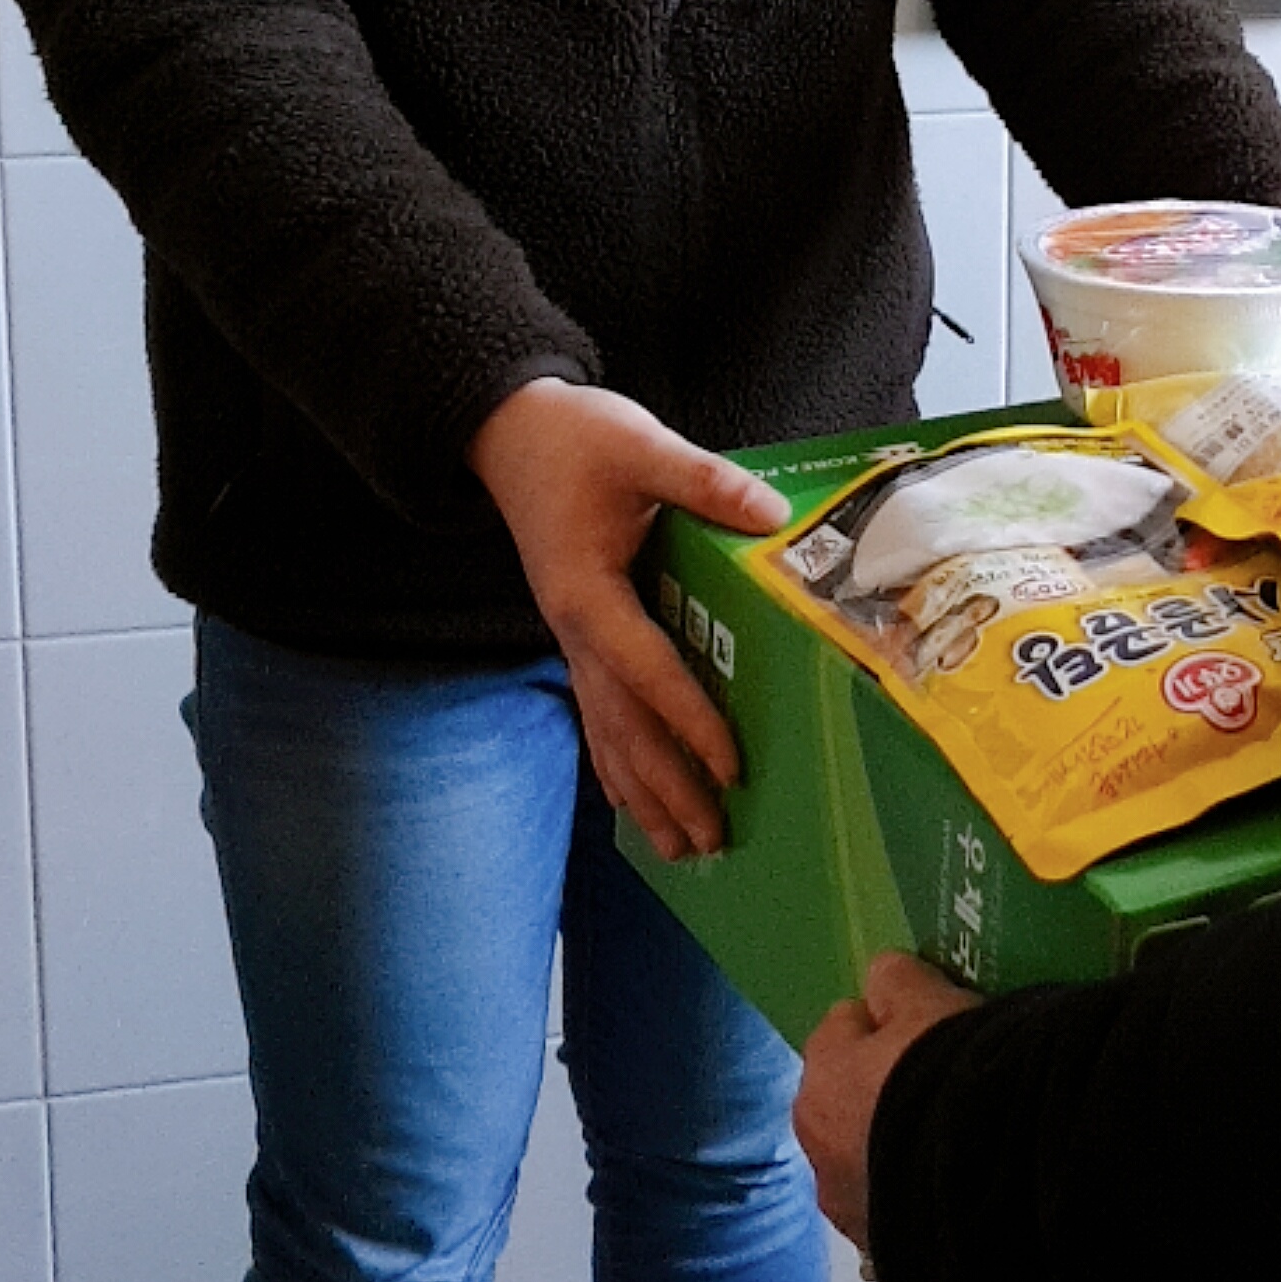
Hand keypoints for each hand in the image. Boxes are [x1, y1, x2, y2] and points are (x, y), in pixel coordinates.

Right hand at [467, 377, 789, 861]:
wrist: (510, 433)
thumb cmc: (575, 439)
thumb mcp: (641, 446)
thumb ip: (704, 481)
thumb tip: (770, 513)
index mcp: (588, 594)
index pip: (647, 670)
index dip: (689, 719)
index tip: (730, 764)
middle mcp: (574, 631)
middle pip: (622, 725)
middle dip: (667, 786)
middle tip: (712, 838)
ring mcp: (570, 638)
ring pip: (606, 730)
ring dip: (642, 791)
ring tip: (680, 848)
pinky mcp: (577, 632)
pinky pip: (596, 711)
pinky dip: (617, 760)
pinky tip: (632, 799)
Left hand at [797, 952, 980, 1249]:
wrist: (982, 1179)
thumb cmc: (947, 1074)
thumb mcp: (927, 1002)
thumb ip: (897, 982)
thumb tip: (883, 979)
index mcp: (819, 1082)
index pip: (844, 1025)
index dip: (890, 1020)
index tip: (931, 1025)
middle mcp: (817, 1149)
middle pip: (851, 1097)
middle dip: (885, 1088)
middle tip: (943, 1077)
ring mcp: (848, 1207)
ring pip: (870, 1155)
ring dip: (898, 1144)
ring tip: (954, 1133)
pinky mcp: (881, 1248)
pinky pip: (895, 1203)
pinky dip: (915, 1191)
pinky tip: (954, 1180)